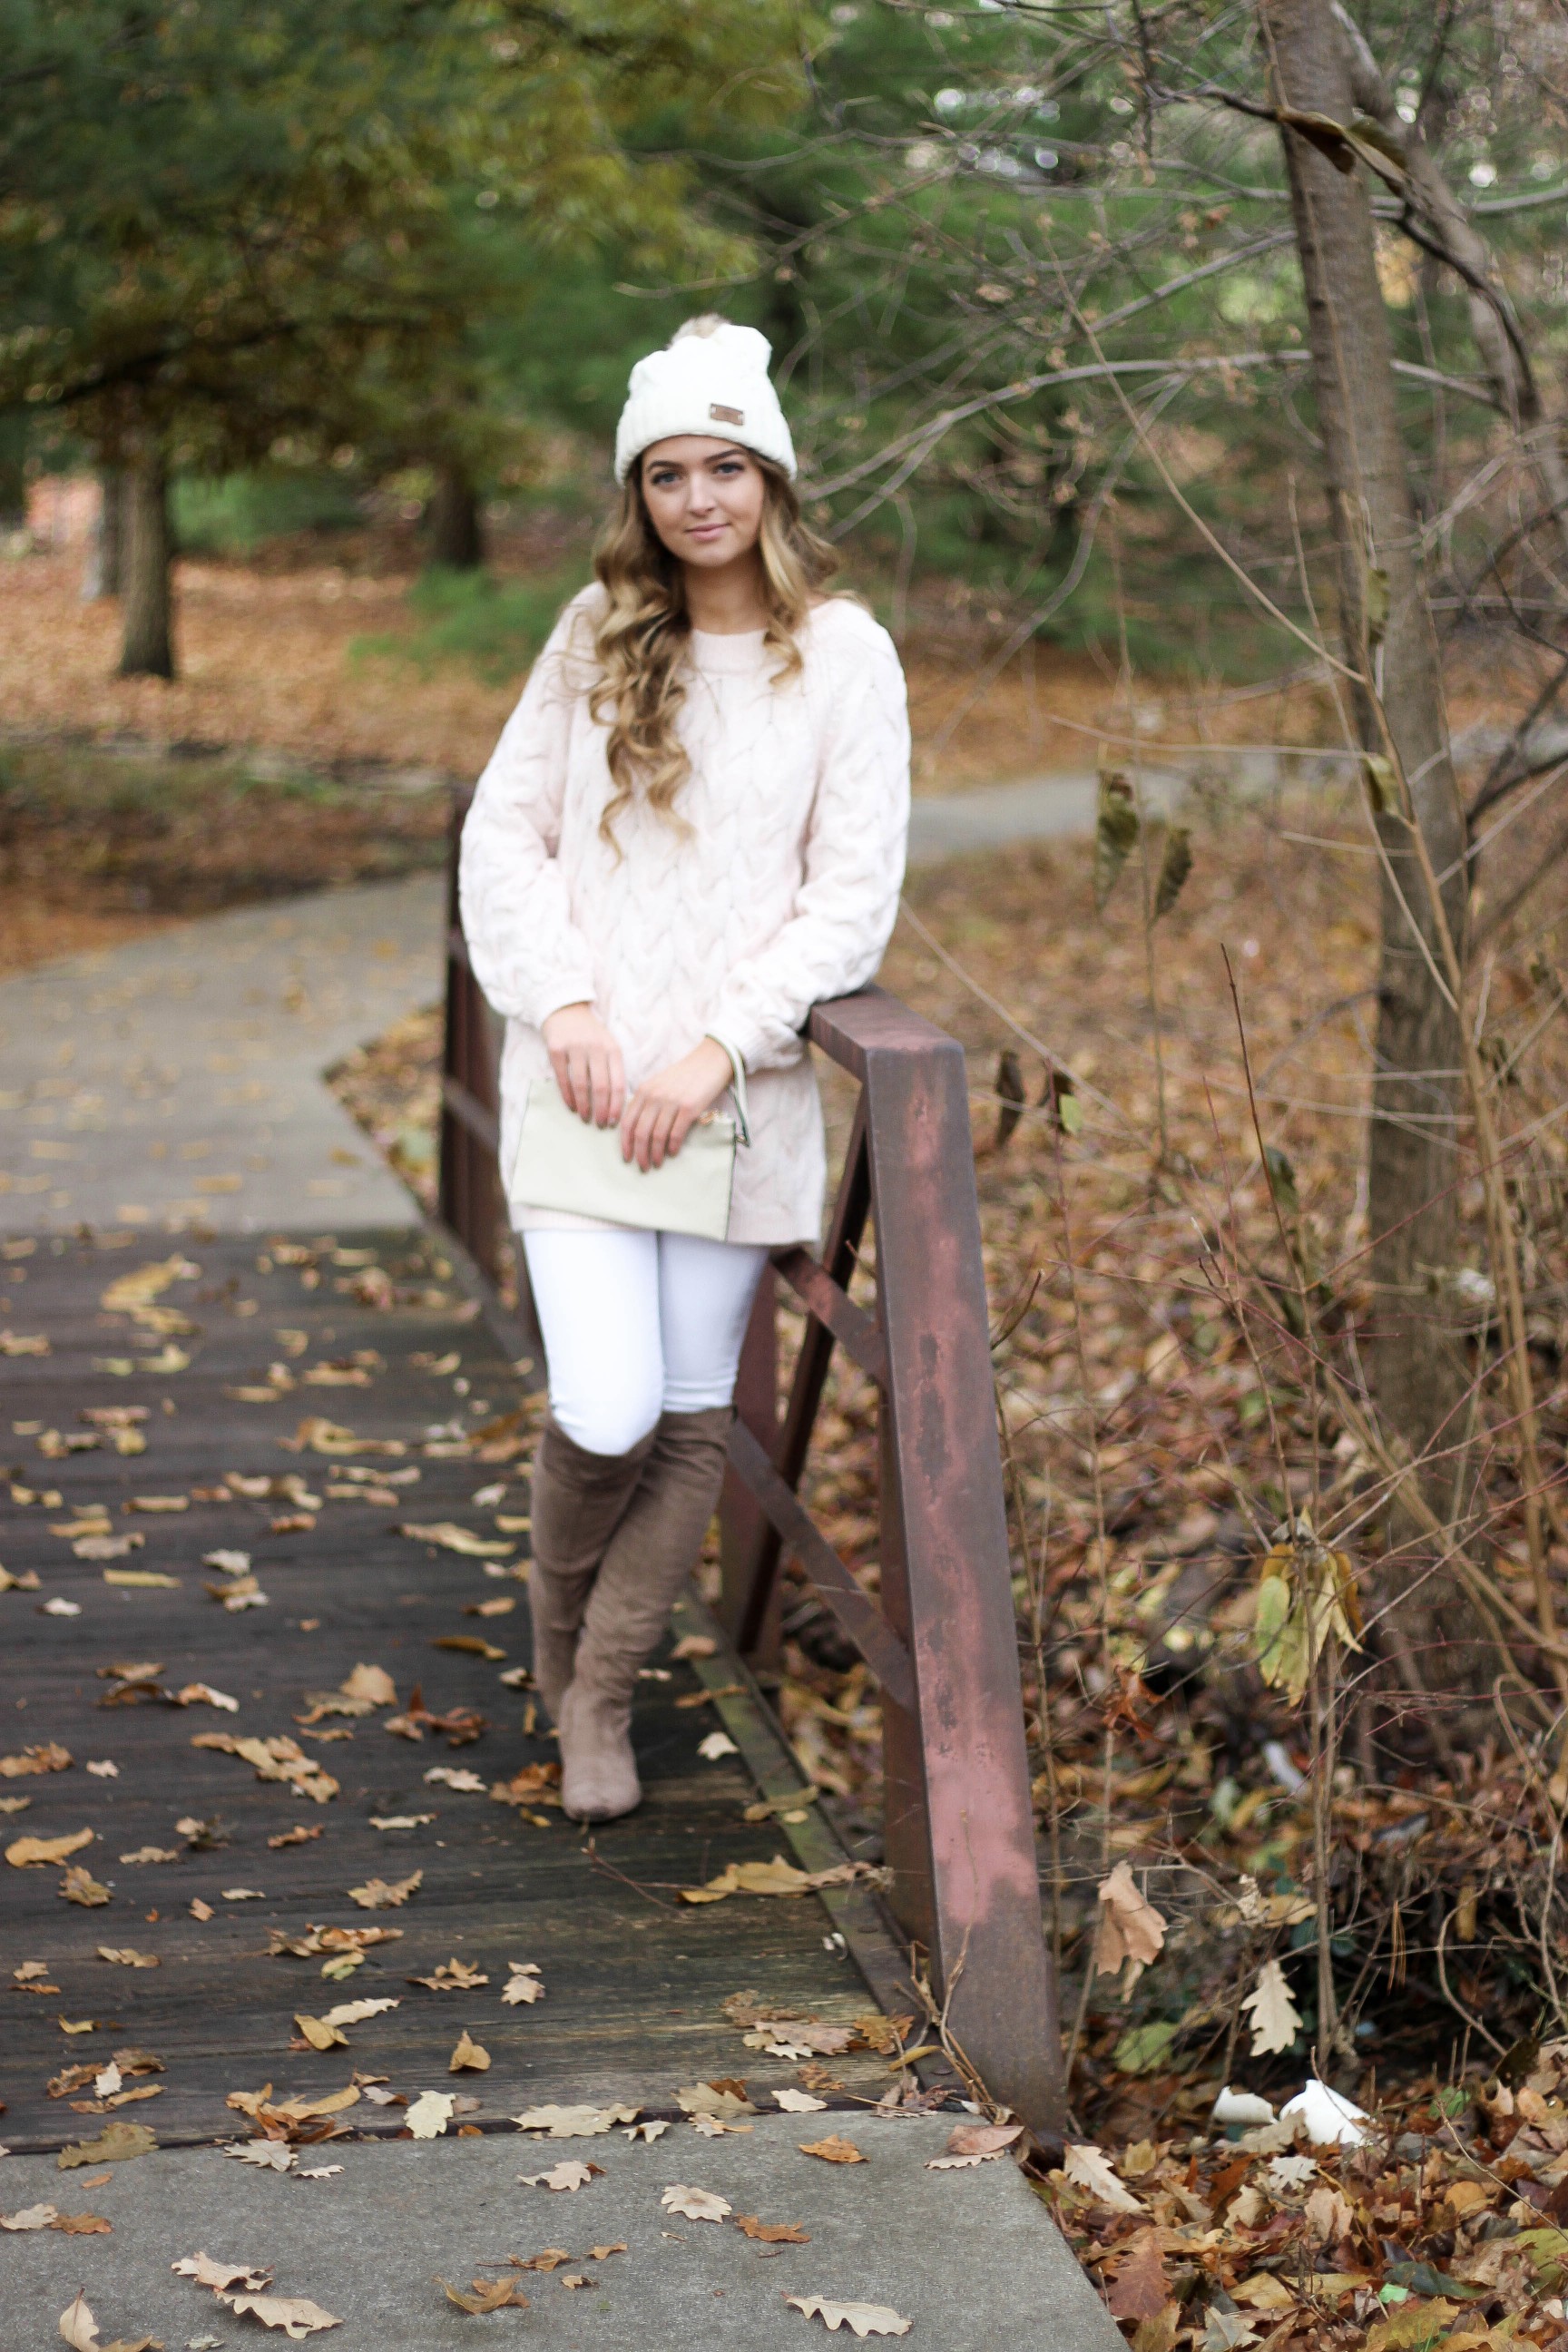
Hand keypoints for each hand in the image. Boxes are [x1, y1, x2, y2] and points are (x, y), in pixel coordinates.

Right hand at [540, 1002, 625, 1127]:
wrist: (565, 1009)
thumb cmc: (590, 1035)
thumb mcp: (608, 1046)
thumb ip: (613, 1069)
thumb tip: (617, 1103)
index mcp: (612, 1049)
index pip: (618, 1082)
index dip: (617, 1105)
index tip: (615, 1121)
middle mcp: (596, 1048)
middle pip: (601, 1086)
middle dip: (602, 1109)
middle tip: (600, 1125)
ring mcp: (575, 1048)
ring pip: (581, 1084)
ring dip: (584, 1105)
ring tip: (585, 1118)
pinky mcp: (556, 1049)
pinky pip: (562, 1077)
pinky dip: (567, 1095)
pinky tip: (571, 1106)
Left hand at [620, 1038, 734, 1171]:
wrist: (710, 1061)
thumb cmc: (684, 1076)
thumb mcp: (658, 1084)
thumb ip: (647, 1103)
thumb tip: (639, 1130)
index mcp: (643, 1091)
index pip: (627, 1122)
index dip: (625, 1143)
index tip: (626, 1157)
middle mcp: (654, 1096)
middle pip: (640, 1132)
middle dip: (639, 1153)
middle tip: (642, 1166)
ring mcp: (671, 1102)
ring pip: (656, 1135)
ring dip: (655, 1154)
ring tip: (657, 1163)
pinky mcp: (688, 1108)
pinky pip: (675, 1133)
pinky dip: (672, 1146)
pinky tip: (672, 1153)